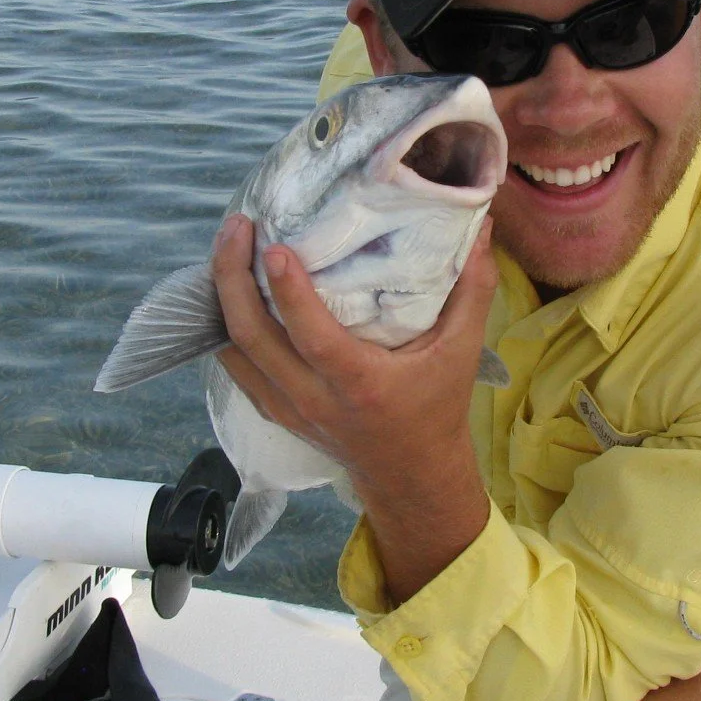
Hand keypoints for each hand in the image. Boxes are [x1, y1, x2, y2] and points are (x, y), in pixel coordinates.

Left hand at [211, 213, 496, 602]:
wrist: (411, 474)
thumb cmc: (437, 407)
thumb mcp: (462, 351)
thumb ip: (471, 289)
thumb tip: (478, 226)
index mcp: (360, 383)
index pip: (313, 337)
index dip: (289, 292)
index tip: (274, 247)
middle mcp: (314, 398)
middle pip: (252, 338)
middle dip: (233, 279)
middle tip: (237, 227)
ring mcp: (287, 407)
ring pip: (234, 350)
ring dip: (222, 296)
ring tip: (228, 244)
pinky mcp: (274, 410)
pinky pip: (235, 365)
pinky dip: (226, 324)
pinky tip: (230, 286)